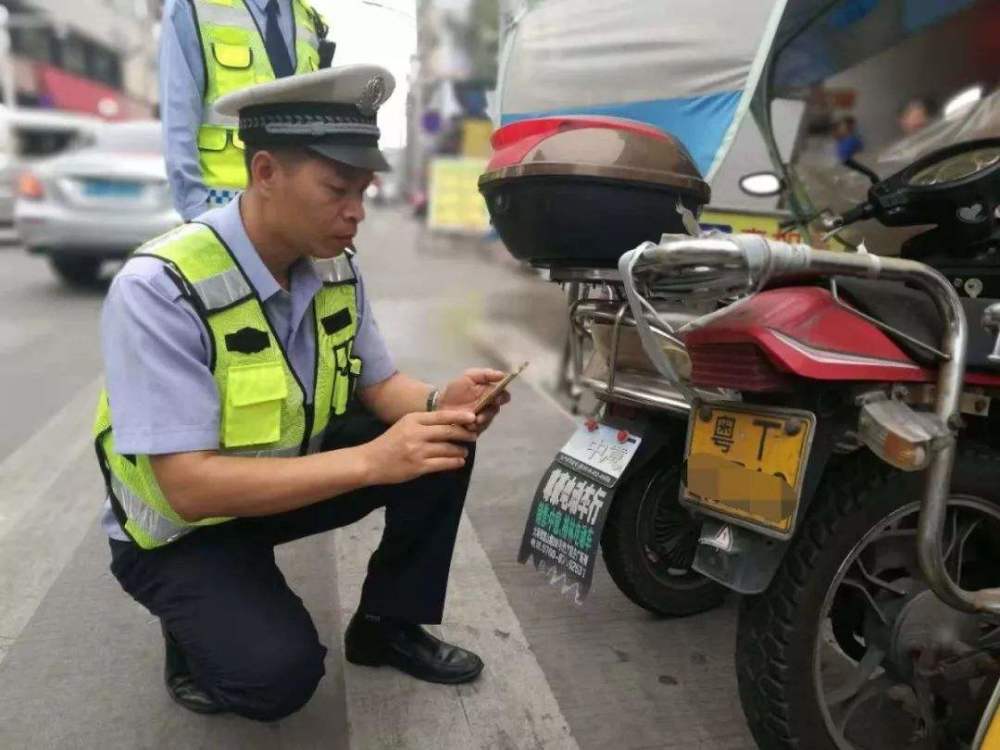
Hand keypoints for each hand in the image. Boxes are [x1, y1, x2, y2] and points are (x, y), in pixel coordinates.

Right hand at [361, 410, 477, 484]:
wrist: (370, 461)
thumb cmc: (389, 442)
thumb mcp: (404, 425)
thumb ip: (424, 423)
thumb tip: (450, 423)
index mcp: (413, 420)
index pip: (441, 416)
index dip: (459, 417)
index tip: (473, 418)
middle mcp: (417, 433)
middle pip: (448, 431)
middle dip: (464, 434)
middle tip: (473, 436)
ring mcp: (418, 450)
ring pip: (448, 449)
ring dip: (460, 450)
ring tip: (464, 451)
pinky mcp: (419, 466)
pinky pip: (443, 463)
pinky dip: (454, 462)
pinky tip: (459, 462)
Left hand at [439, 368, 511, 433]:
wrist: (440, 404)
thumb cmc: (456, 389)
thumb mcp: (469, 377)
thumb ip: (485, 374)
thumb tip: (502, 375)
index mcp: (490, 393)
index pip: (504, 396)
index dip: (503, 397)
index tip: (497, 397)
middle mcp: (488, 407)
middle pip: (496, 409)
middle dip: (490, 410)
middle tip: (484, 409)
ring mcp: (482, 419)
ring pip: (488, 420)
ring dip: (482, 420)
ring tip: (474, 420)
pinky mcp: (475, 429)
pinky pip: (478, 430)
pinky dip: (473, 427)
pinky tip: (467, 426)